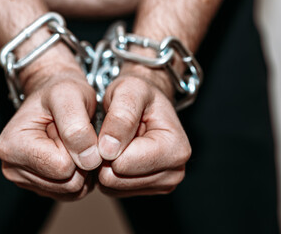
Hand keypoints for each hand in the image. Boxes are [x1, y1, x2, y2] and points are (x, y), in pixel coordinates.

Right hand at [0, 63, 101, 200]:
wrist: (55, 95)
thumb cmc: (59, 92)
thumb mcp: (69, 96)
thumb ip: (78, 128)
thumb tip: (89, 161)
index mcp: (12, 146)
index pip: (62, 167)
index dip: (76, 148)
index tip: (67, 126)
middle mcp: (13, 167)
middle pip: (68, 183)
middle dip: (80, 159)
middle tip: (70, 134)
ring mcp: (26, 179)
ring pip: (72, 191)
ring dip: (82, 167)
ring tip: (71, 142)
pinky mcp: (40, 186)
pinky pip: (72, 194)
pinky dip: (80, 175)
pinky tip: (72, 153)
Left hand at [97, 66, 190, 196]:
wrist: (145, 103)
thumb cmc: (139, 94)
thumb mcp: (129, 90)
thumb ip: (121, 116)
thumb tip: (109, 150)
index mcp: (175, 149)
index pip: (124, 163)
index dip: (107, 145)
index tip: (110, 127)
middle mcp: (174, 172)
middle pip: (116, 180)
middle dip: (106, 157)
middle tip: (111, 134)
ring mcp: (162, 184)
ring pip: (111, 187)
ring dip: (105, 164)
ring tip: (116, 142)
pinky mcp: (147, 189)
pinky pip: (112, 190)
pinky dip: (108, 172)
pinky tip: (118, 152)